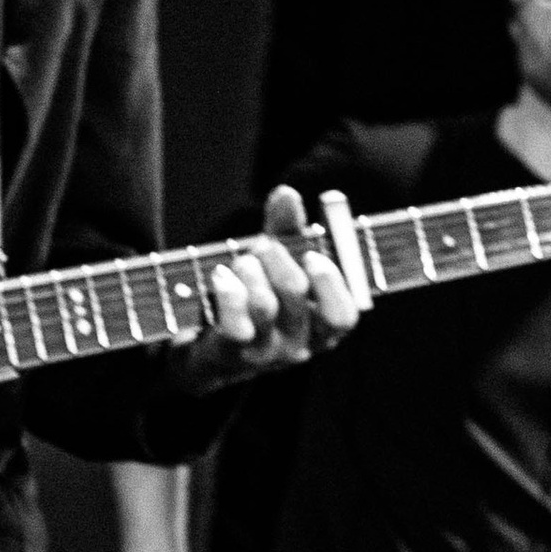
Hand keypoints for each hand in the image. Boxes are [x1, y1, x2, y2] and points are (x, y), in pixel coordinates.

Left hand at [172, 182, 359, 389]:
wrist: (207, 347)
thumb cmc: (254, 297)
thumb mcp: (274, 263)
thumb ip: (285, 229)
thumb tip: (286, 195)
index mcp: (321, 328)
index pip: (343, 317)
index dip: (330, 282)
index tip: (312, 255)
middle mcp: (299, 347)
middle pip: (297, 293)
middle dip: (275, 255)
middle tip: (262, 245)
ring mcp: (265, 355)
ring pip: (263, 304)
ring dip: (248, 269)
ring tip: (239, 263)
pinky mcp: (231, 356)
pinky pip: (235, 324)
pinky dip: (227, 292)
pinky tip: (221, 278)